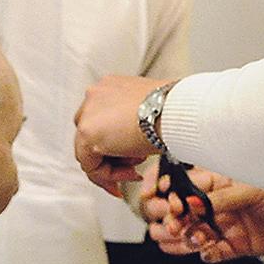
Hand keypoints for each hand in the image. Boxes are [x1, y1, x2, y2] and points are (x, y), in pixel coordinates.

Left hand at [73, 75, 172, 195]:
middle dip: (112, 157)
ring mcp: (88, 112)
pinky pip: (90, 165)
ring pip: (88, 152)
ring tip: (136, 170)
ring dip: (113, 168)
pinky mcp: (87, 132)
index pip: (103, 120)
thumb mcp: (151, 112)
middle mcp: (95, 95)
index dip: (115, 143)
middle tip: (132, 168)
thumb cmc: (174, 110)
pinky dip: (109, 176)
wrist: (176, 111)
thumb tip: (133, 140)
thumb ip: (134, 121)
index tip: (130, 156)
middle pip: (92, 135)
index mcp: (111, 87)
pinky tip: (132, 174)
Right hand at [147, 167, 263, 262]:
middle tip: (174, 224)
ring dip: (183, 238)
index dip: (166, 192)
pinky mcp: (235, 244)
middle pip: (180, 211)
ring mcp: (226, 223)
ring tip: (188, 238)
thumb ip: (220, 198)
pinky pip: (210, 252)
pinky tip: (206, 249)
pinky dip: (204, 253)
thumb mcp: (252, 189)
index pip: (181, 184)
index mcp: (220, 179)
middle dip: (170, 218)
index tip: (161, 201)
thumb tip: (192, 204)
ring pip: (191, 233)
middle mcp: (219, 202)